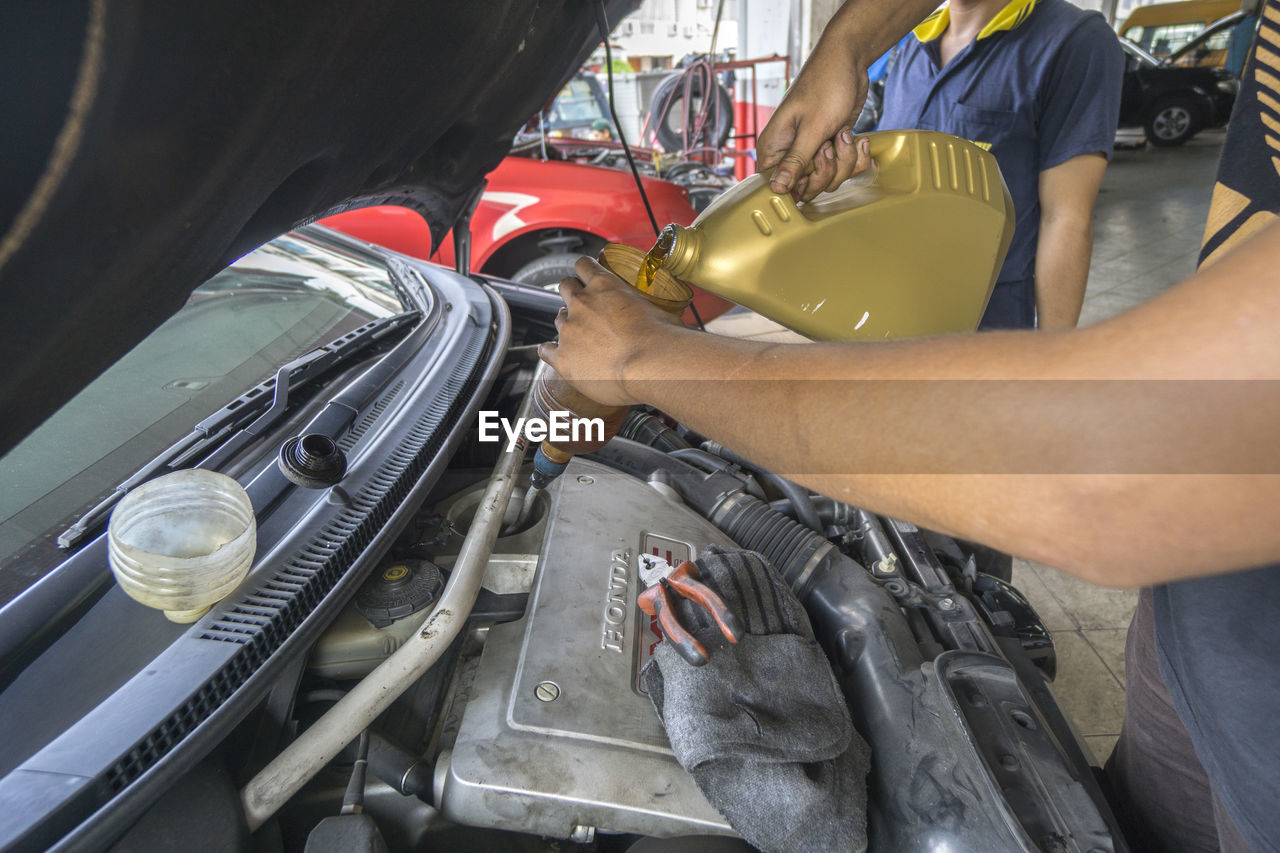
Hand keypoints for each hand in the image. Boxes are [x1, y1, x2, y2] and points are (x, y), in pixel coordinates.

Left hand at [538, 256, 685, 405]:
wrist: (651, 364)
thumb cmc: (662, 338)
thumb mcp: (658, 308)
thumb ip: (646, 306)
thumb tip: (656, 314)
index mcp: (604, 285)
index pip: (584, 265)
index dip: (584, 270)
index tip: (587, 277)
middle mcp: (581, 303)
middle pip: (566, 287)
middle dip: (572, 293)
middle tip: (583, 306)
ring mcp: (569, 330)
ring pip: (558, 318)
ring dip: (567, 323)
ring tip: (579, 335)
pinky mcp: (563, 357)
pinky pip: (546, 350)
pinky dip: (549, 350)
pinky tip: (553, 353)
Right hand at [756, 42, 873, 200]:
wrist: (849, 61)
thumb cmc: (825, 85)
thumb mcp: (812, 128)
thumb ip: (796, 162)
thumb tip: (777, 189)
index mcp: (774, 148)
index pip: (777, 187)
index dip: (798, 187)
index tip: (812, 172)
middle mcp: (790, 152)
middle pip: (807, 189)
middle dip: (827, 172)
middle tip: (829, 146)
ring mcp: (812, 151)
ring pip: (829, 180)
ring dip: (845, 161)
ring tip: (843, 133)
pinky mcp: (831, 148)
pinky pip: (844, 169)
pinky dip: (856, 157)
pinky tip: (858, 139)